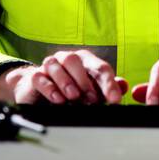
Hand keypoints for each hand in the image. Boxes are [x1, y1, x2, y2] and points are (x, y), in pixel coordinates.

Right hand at [0, 50, 127, 105]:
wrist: (41, 93)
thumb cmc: (72, 90)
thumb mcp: (92, 91)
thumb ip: (108, 88)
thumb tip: (123, 85)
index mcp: (85, 61)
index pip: (100, 68)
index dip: (108, 84)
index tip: (115, 100)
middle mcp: (67, 59)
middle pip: (74, 60)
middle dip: (84, 81)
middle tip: (91, 100)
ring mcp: (50, 66)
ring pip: (55, 64)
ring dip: (66, 81)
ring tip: (73, 97)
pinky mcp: (35, 77)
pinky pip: (39, 77)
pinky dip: (49, 88)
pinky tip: (57, 99)